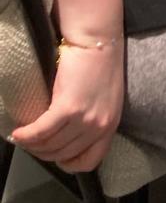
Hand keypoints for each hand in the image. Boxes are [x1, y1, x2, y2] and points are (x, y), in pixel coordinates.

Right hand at [10, 43, 122, 173]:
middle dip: (43, 153)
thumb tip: (68, 135)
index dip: (69, 163)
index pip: (90, 161)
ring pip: (50, 145)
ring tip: (23, 138)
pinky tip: (18, 133)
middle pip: (63, 154)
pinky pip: (41, 131)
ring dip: (32, 145)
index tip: (55, 157)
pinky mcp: (68, 107)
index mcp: (110, 125)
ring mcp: (84, 118)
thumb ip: (92, 118)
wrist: (98, 40)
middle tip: (32, 144)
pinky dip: (27, 135)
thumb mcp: (105, 99)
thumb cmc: (100, 64)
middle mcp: (99, 126)